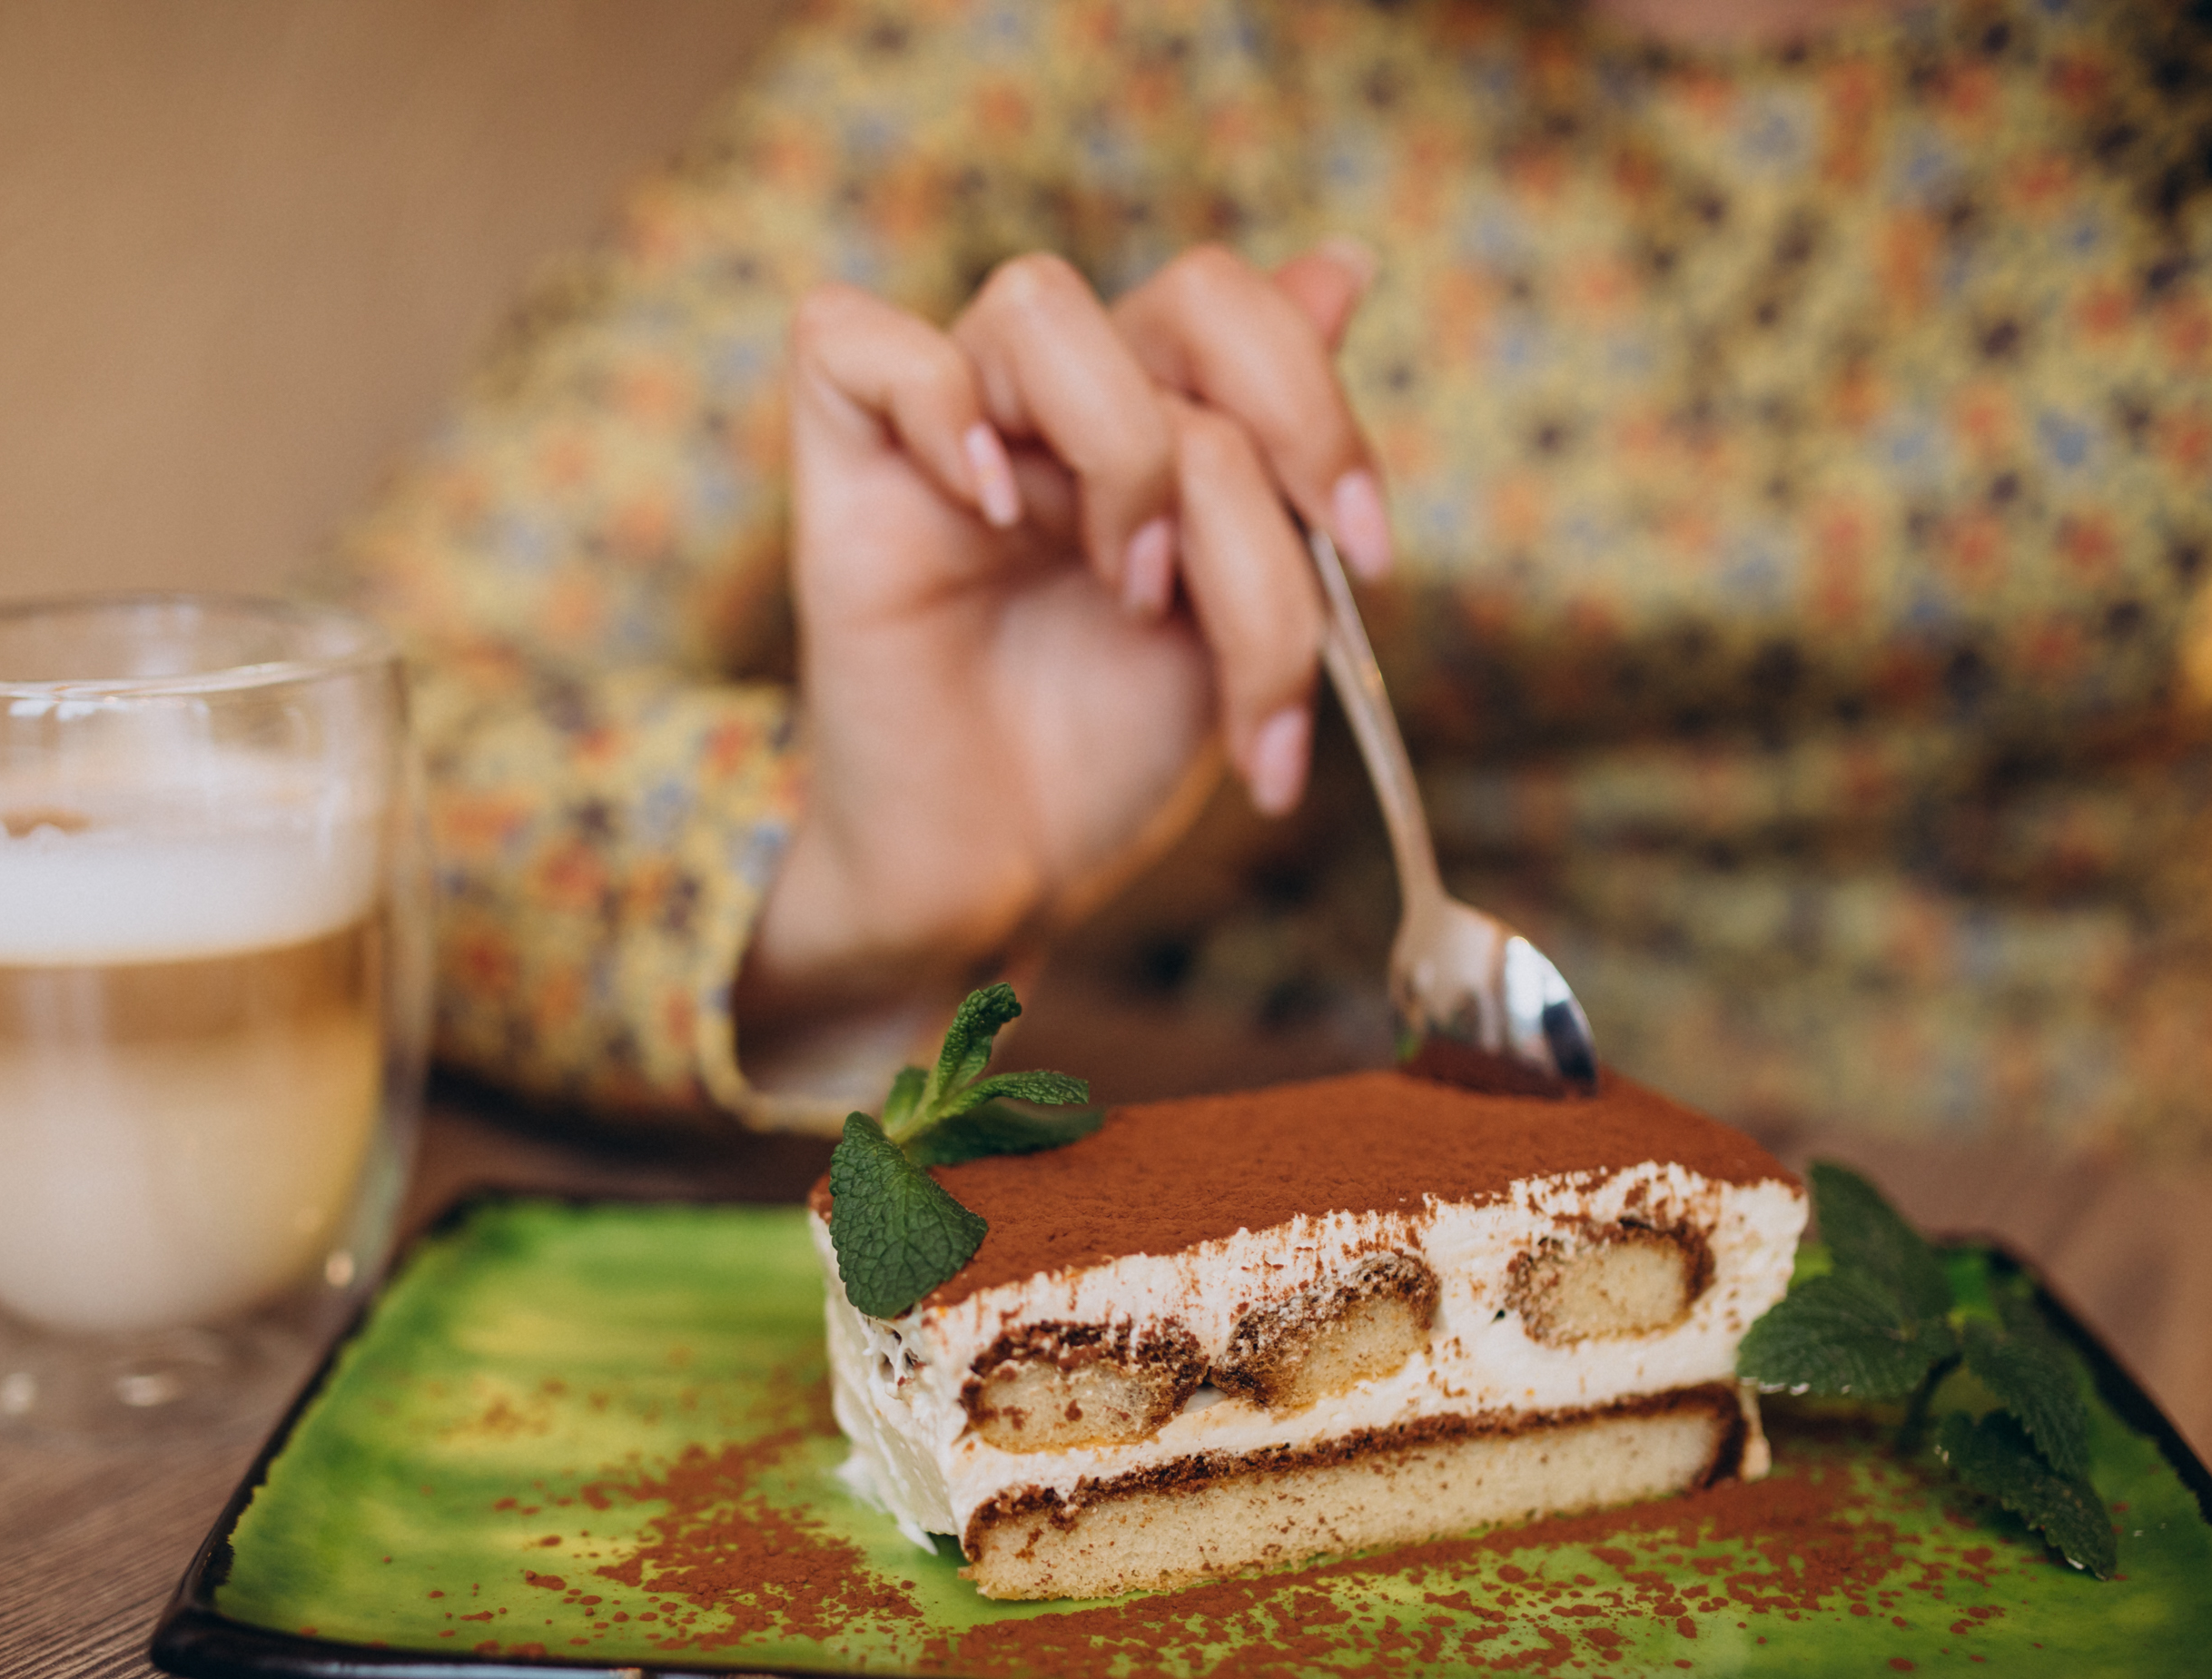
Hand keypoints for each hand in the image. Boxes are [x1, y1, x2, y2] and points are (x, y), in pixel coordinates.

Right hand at [742, 242, 1387, 1052]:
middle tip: (1304, 558)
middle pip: (1189, 290)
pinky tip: (994, 513)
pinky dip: (937, 406)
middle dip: (1282, 421)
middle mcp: (1058, 399)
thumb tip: (1348, 264)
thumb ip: (1279, 461)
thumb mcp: (1237, 617)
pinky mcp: (844, 472)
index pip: (1246, 309)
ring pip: (1042, 305)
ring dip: (1130, 456)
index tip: (1367, 555)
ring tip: (1137, 595)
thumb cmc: (1101, 755)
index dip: (1325, 407)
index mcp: (1159, 415)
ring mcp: (950, 428)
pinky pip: (853, 343)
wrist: (994, 882)